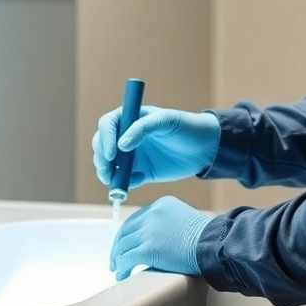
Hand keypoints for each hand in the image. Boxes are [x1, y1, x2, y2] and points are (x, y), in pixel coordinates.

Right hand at [92, 105, 219, 189]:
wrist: (205, 148)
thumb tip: (121, 145)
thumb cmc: (185, 127)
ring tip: (113, 182)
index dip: (105, 139)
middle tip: (107, 170)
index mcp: (131, 119)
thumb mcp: (166, 121)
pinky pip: (126, 181)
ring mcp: (133, 156)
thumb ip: (143, 128)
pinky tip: (129, 186)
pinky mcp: (141, 173)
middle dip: (100, 158)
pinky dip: (122, 185)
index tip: (111, 154)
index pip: (107, 125)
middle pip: (102, 146)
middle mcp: (127, 137)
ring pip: (110, 165)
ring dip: (107, 174)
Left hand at [110, 196, 211, 280]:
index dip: (126, 234)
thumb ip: (168, 224)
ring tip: (119, 270)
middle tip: (115, 260)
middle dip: (118, 247)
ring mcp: (148, 231)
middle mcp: (151, 215)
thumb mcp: (184, 220)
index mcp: (160, 205)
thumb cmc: (207, 237)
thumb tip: (157, 240)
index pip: (135, 219)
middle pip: (126, 231)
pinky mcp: (147, 249)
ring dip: (119, 259)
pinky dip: (122, 268)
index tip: (123, 245)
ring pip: (123, 246)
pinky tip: (122, 275)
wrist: (214, 243)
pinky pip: (127, 259)